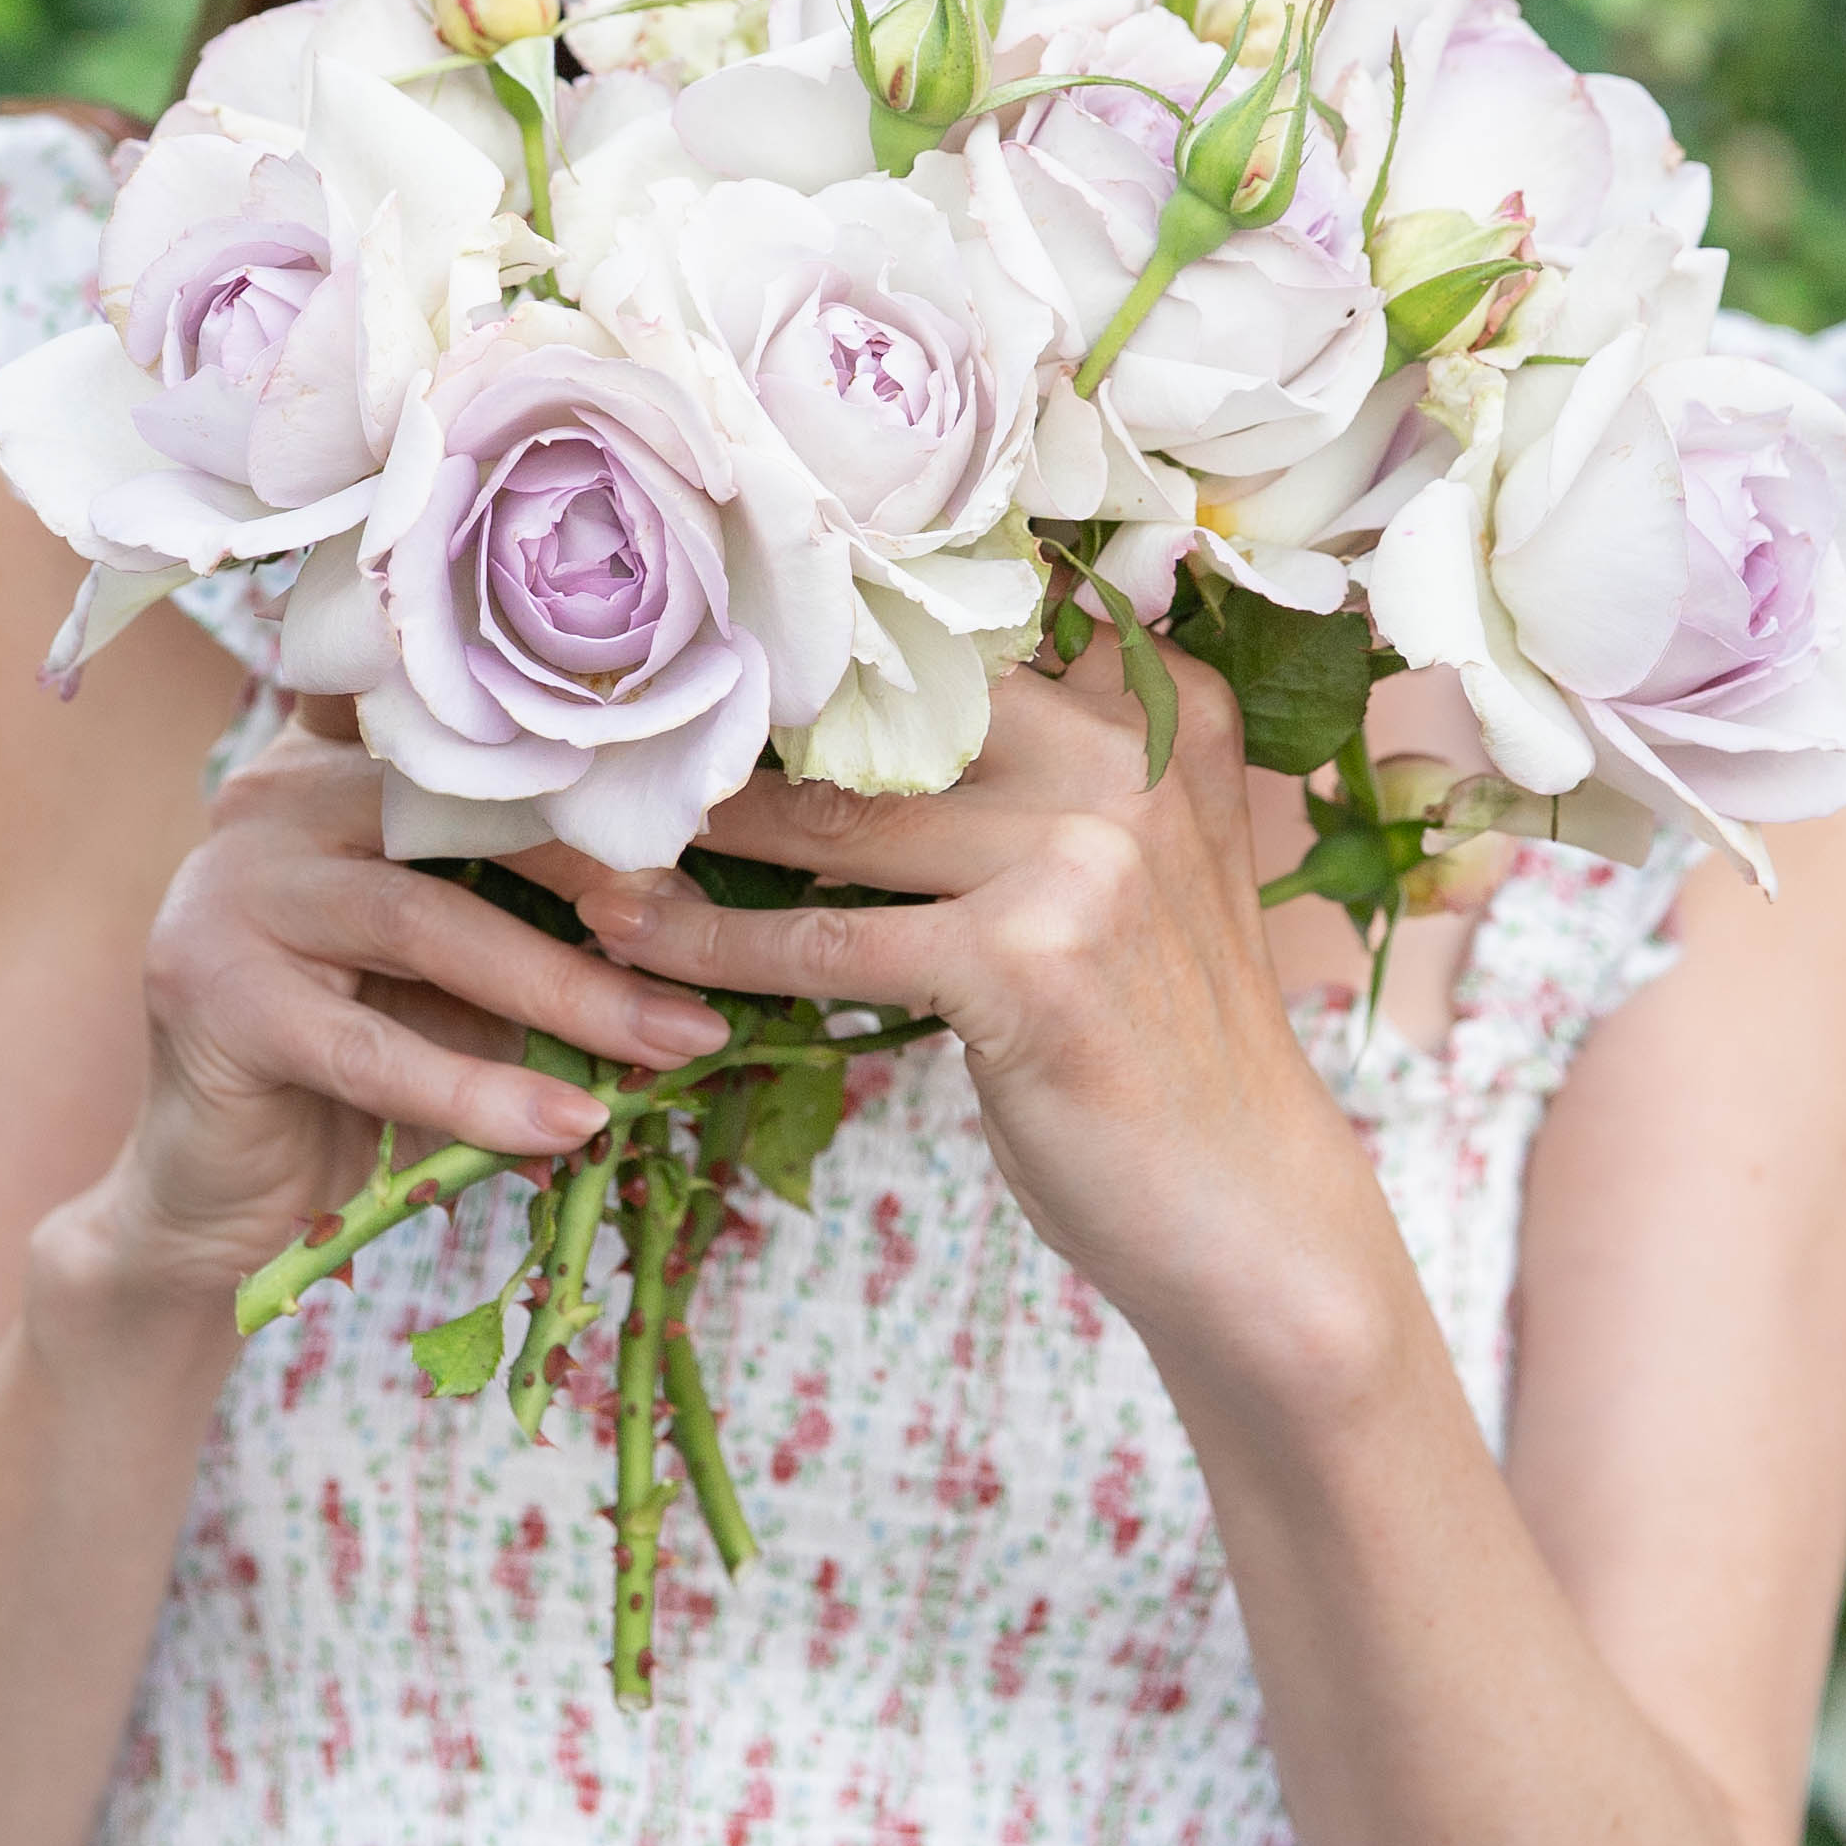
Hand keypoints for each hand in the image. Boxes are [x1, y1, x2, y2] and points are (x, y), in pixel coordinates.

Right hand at [80, 713, 735, 1306]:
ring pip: (430, 924)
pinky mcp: (212, 997)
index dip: (594, 765)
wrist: (220, 1192)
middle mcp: (275, 794)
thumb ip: (531, 916)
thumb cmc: (364, 1057)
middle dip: (607, 882)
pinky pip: (373, 1047)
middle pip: (467, 816)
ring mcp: (232, 887)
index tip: (716, 803)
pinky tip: (568, 1130)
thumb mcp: (455, 971)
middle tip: (716, 942)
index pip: (478, 737)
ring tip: (679, 1044)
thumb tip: (706, 920)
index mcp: (340, 757)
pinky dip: (482, 1091)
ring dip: (571, 993)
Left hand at [570, 634, 1419, 1406]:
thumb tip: (824, 709)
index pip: (961, 633)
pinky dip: (714, 940)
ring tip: (596, 828)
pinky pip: (827, 939)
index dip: (822, 632)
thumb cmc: (1151, 1035)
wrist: (1249, 1213)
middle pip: (889, 707)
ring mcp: (1088, 850)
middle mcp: (1132, 749)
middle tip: (624, 724)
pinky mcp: (1030, 959)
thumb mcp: (1114, 862)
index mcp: (1158, 703)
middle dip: (745, 718)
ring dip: (700, 829)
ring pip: (840, 819)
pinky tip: (635, 935)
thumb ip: (1019, 774)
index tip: (701, 635)